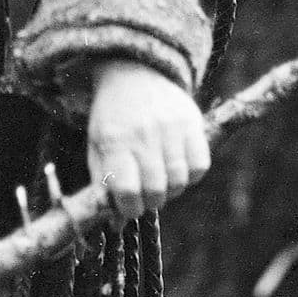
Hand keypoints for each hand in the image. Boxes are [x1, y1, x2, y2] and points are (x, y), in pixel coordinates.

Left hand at [84, 59, 210, 221]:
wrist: (134, 71)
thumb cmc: (112, 118)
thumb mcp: (97, 146)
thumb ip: (105, 184)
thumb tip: (117, 225)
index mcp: (114, 141)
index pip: (127, 192)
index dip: (129, 208)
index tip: (128, 205)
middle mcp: (143, 134)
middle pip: (156, 190)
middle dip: (150, 201)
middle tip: (146, 193)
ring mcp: (170, 127)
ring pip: (180, 181)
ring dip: (171, 189)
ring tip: (162, 179)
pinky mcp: (192, 121)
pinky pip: (200, 165)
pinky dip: (191, 174)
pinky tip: (178, 166)